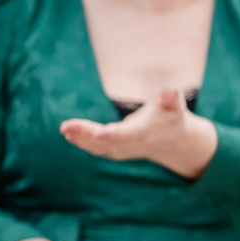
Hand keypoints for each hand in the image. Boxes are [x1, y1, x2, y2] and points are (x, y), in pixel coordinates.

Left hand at [61, 88, 217, 179]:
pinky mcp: (116, 150)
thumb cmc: (171, 116)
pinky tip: (68, 134)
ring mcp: (123, 149)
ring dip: (80, 138)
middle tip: (66, 127)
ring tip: (65, 129)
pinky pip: (97, 148)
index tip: (101, 133)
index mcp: (145, 132)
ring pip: (98, 147)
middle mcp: (131, 144)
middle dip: (86, 135)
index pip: (128, 134)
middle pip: (106, 142)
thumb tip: (172, 90)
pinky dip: (82, 142)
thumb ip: (171, 98)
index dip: (115, 134)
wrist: (173, 141)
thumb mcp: (174, 106)